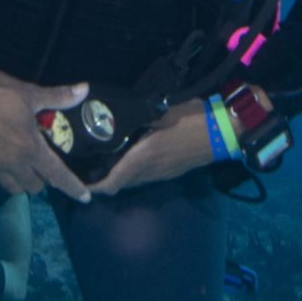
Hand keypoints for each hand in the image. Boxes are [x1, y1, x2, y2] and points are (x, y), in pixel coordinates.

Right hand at [0, 69, 91, 202]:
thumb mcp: (28, 92)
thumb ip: (57, 96)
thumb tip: (85, 90)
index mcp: (30, 148)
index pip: (57, 175)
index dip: (73, 187)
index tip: (85, 198)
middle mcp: (12, 164)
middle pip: (34, 187)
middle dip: (43, 180)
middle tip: (43, 166)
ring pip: (11, 189)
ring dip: (20, 182)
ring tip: (21, 169)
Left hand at [88, 84, 275, 196]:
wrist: (224, 132)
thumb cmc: (191, 118)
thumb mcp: (160, 112)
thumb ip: (136, 117)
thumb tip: (115, 116)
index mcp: (143, 158)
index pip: (111, 182)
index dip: (93, 187)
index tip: (77, 181)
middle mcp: (149, 172)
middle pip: (119, 185)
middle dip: (101, 181)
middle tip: (86, 167)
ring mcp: (162, 174)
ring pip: (132, 182)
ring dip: (117, 177)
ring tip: (102, 162)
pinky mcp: (171, 172)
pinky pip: (144, 177)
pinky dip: (130, 172)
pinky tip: (128, 157)